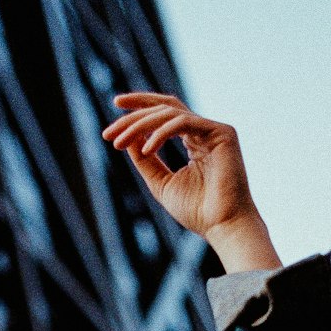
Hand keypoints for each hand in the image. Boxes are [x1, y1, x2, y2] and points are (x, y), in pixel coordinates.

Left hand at [102, 93, 280, 270]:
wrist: (222, 226)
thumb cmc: (197, 211)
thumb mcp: (161, 183)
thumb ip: (146, 161)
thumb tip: (127, 138)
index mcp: (194, 140)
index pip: (165, 113)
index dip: (140, 106)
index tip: (114, 105)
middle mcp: (204, 130)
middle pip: (164, 109)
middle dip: (133, 118)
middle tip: (108, 134)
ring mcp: (214, 129)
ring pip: (170, 113)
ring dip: (140, 125)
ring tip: (119, 143)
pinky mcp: (222, 133)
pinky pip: (183, 123)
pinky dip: (161, 133)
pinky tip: (146, 149)